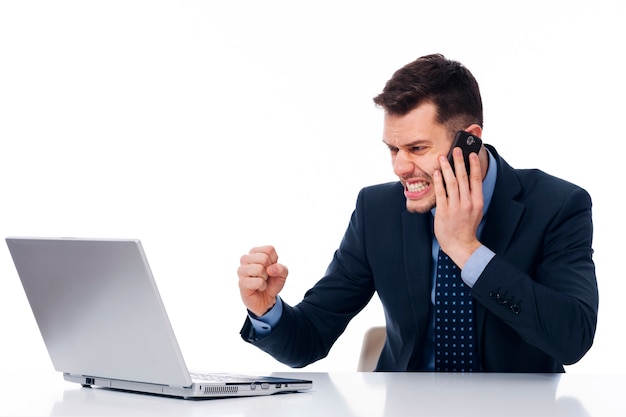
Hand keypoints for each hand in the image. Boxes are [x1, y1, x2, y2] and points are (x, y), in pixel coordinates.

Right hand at [237, 245, 287, 316]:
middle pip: (264, 258)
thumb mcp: (282, 274)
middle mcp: (245, 259)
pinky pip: (258, 282)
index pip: (269, 249)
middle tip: (265, 276)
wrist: (265, 300)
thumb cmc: (271, 283)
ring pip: (259, 269)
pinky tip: (258, 288)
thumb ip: (282, 268)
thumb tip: (270, 269)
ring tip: (261, 281)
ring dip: (265, 278)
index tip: (270, 267)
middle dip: (269, 270)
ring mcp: (241, 270)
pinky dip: (262, 286)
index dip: (274, 260)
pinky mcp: (241, 282)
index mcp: (255, 252)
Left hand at [433, 147, 483, 267]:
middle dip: (459, 162)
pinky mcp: (443, 211)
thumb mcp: (475, 210)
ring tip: (442, 158)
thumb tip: (467, 178)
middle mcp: (467, 203)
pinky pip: (441, 193)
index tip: (471, 154)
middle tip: (456, 149)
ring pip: (451, 183)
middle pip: (463, 177)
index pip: (476, 179)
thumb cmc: (467, 226)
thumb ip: (472, 195)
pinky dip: (438, 181)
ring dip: (446, 168)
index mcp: (477, 201)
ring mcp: (455, 207)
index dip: (474, 165)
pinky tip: (436, 173)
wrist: (460, 244)